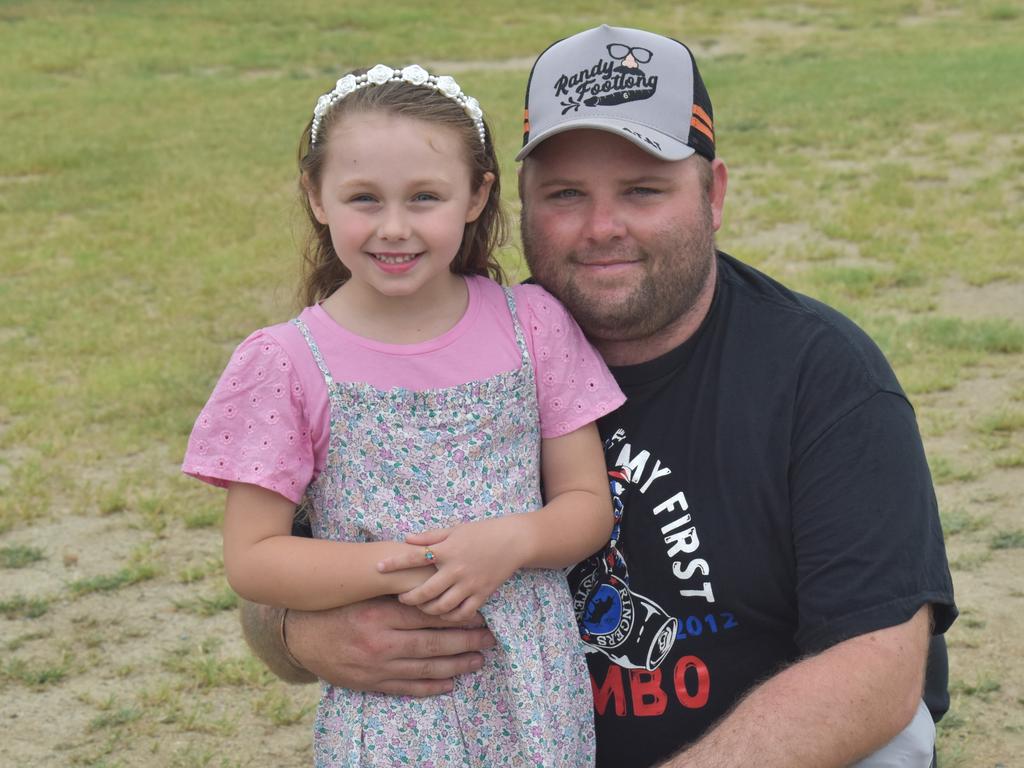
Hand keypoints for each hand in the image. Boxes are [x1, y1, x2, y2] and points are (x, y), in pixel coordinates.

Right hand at [285, 597, 495, 696]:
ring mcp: (377, 666)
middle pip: (433, 643)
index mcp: (380, 614)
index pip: (428, 615)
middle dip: (466, 641)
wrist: (300, 635)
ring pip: (425, 668)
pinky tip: (450, 683)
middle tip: (489, 638)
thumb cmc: (337, 607)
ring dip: (456, 665)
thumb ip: (396, 591)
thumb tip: (433, 582)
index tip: (479, 614)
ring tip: (478, 660)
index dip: (456, 616)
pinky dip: (431, 687)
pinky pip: (408, 687)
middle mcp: (380, 642)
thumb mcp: (364, 593)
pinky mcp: (371, 683)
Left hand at [378, 517, 526, 621]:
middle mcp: (457, 569)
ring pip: (442, 607)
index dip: (394, 563)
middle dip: (409, 597)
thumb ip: (430, 537)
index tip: (378, 567)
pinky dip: (449, 617)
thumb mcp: (455, 529)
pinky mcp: (482, 594)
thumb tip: (406, 539)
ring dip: (427, 610)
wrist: (513, 541)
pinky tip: (442, 614)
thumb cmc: (481, 532)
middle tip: (401, 597)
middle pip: (425, 591)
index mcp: (448, 550)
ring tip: (420, 606)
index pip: (415, 557)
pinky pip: (462, 613)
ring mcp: (470, 584)